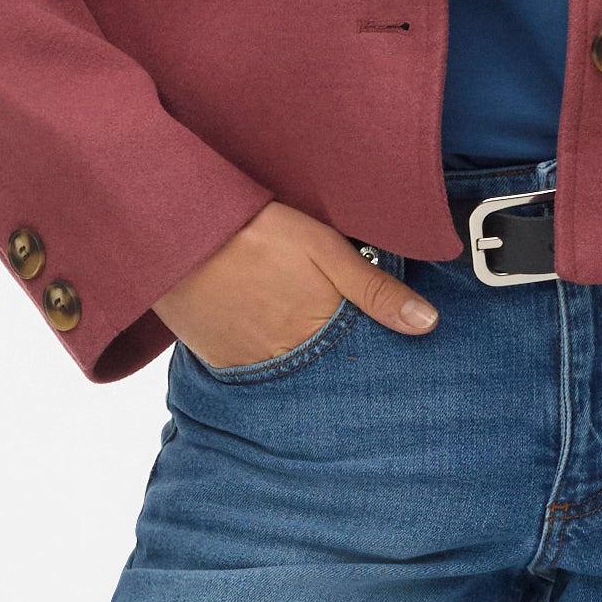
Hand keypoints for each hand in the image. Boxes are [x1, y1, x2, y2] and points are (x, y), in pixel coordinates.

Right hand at [157, 200, 438, 368]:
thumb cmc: (253, 231)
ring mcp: (248, 364)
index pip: (356, 358)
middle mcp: (285, 359)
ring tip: (287, 324)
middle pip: (321, 370)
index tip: (376, 351)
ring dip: (293, 357)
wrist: (174, 231)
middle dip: (331, 360)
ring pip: (285, 371)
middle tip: (326, 336)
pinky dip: (259, 354)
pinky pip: (249, 369)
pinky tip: (258, 327)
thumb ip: (375, 289)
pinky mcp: (216, 361)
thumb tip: (427, 324)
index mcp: (317, 332)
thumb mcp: (324, 249)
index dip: (368, 351)